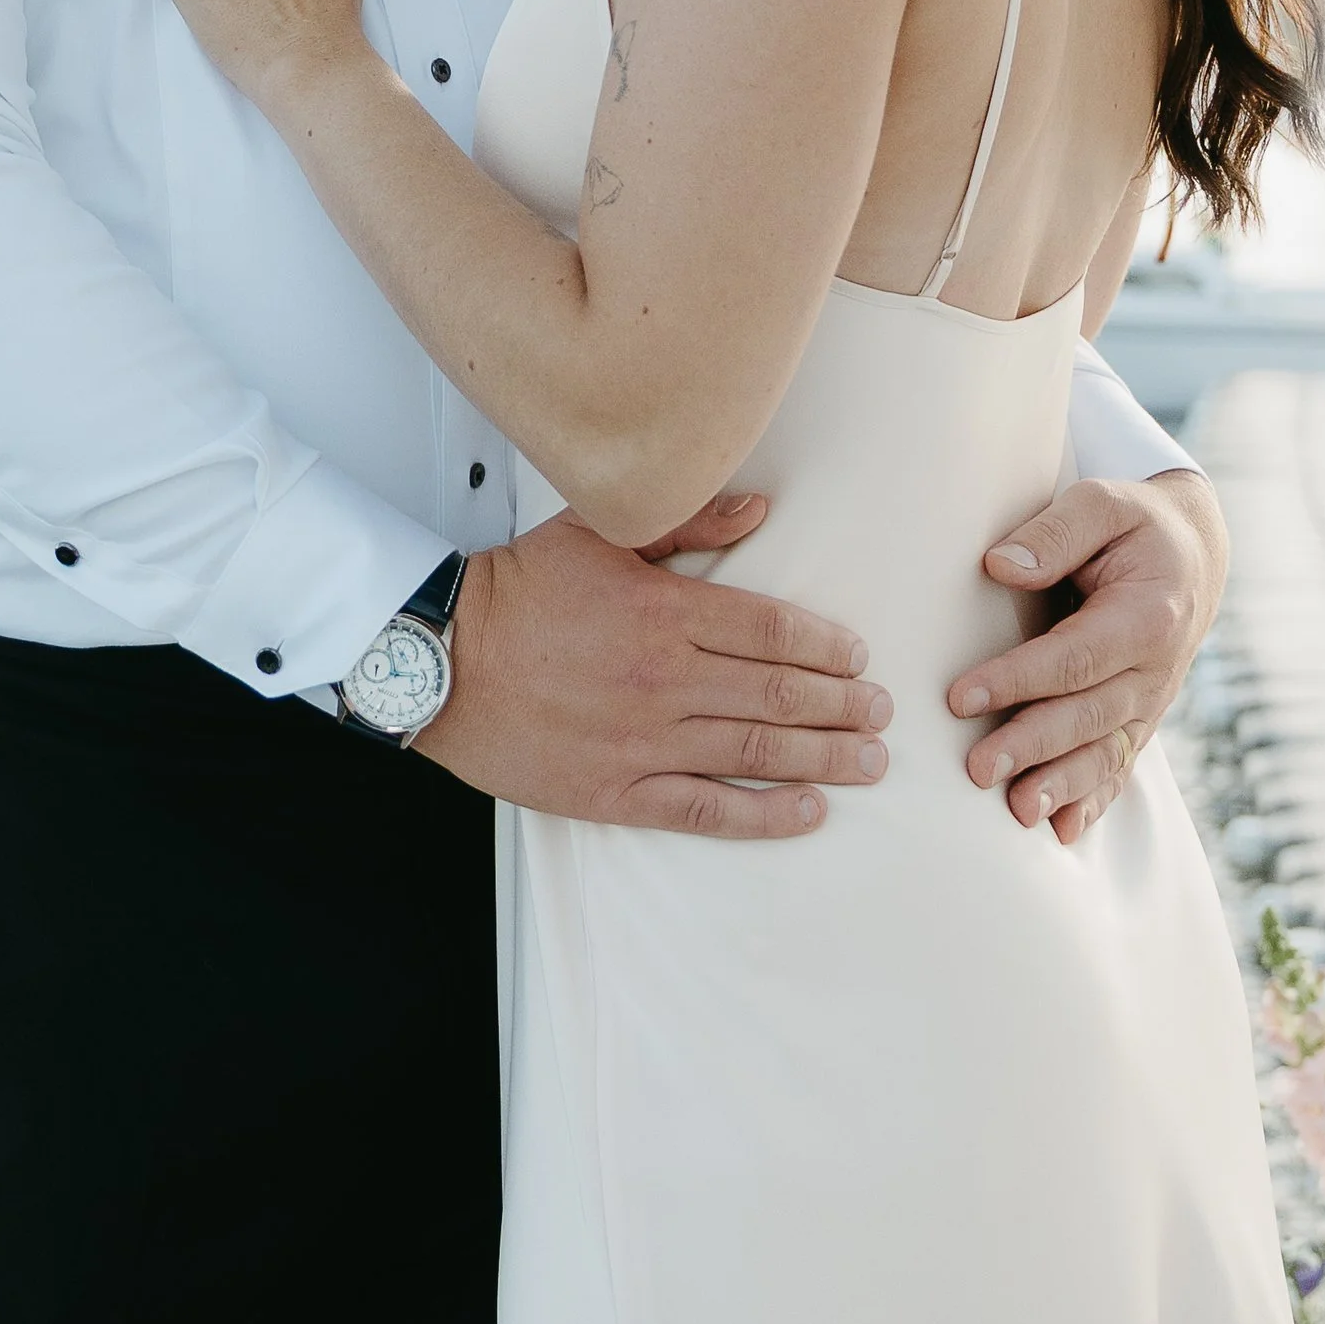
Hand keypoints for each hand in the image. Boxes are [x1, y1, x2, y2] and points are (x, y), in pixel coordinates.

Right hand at [415, 499, 893, 837]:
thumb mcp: (599, 532)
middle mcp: (663, 677)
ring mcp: (643, 739)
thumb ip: (687, 521)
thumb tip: (760, 509)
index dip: (825, 646)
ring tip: (870, 761)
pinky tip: (806, 811)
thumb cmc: (518, 590)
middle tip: (882, 712)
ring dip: (824, 757)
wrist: (442, 658)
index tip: (858, 658)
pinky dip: (763, 814)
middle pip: (777, 693)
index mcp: (662, 610)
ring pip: (755, 750)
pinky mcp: (618, 789)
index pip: (770, 630)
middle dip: (842, 706)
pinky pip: (706, 808)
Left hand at [948, 470, 1226, 845]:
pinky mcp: (1142, 720)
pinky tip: (1062, 832)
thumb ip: (1054, 533)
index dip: (1018, 680)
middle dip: (1031, 746)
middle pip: (1087, 716)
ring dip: (1061, 786)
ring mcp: (1152, 701)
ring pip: (1105, 753)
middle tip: (977, 769)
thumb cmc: (1134, 524)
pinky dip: (1094, 802)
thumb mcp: (1101, 503)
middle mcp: (1156, 670)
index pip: (1074, 657)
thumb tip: (999, 567)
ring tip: (1016, 813)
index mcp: (1147, 616)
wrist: (1192, 555)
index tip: (960, 697)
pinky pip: (1120, 767)